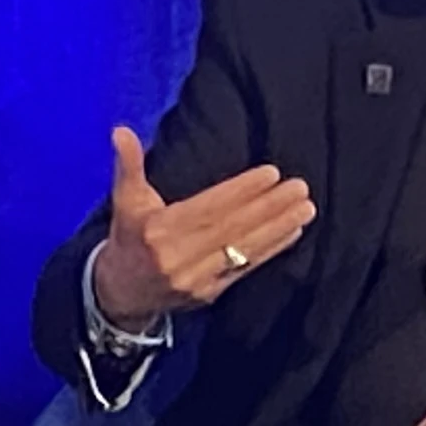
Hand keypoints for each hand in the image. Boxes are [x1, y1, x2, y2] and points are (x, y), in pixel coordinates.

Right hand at [88, 124, 318, 327]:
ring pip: (242, 250)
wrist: (120, 294)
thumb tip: (121, 131)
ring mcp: (195, 278)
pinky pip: (245, 268)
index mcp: (158, 231)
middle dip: (269, 207)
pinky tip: (292, 231)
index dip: (240, 191)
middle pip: (231, 228)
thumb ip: (128, 164)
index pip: (207, 208)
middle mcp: (177, 257)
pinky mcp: (209, 293)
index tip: (270, 173)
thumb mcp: (125, 200)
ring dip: (278, 228)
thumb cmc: (129, 238)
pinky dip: (271, 250)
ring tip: (305, 208)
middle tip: (299, 188)